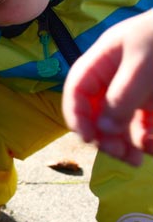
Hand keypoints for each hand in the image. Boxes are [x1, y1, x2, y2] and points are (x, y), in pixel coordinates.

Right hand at [63, 9, 152, 164]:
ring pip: (119, 124)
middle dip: (104, 136)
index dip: (76, 115)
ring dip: (124, 144)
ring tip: (135, 160)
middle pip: (96, 112)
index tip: (87, 139)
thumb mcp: (143, 64)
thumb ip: (122, 96)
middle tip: (118, 153)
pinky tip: (150, 147)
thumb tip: (103, 128)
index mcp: (102, 61)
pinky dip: (145, 139)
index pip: (76, 90)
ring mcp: (135, 91)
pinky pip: (142, 126)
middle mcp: (114, 78)